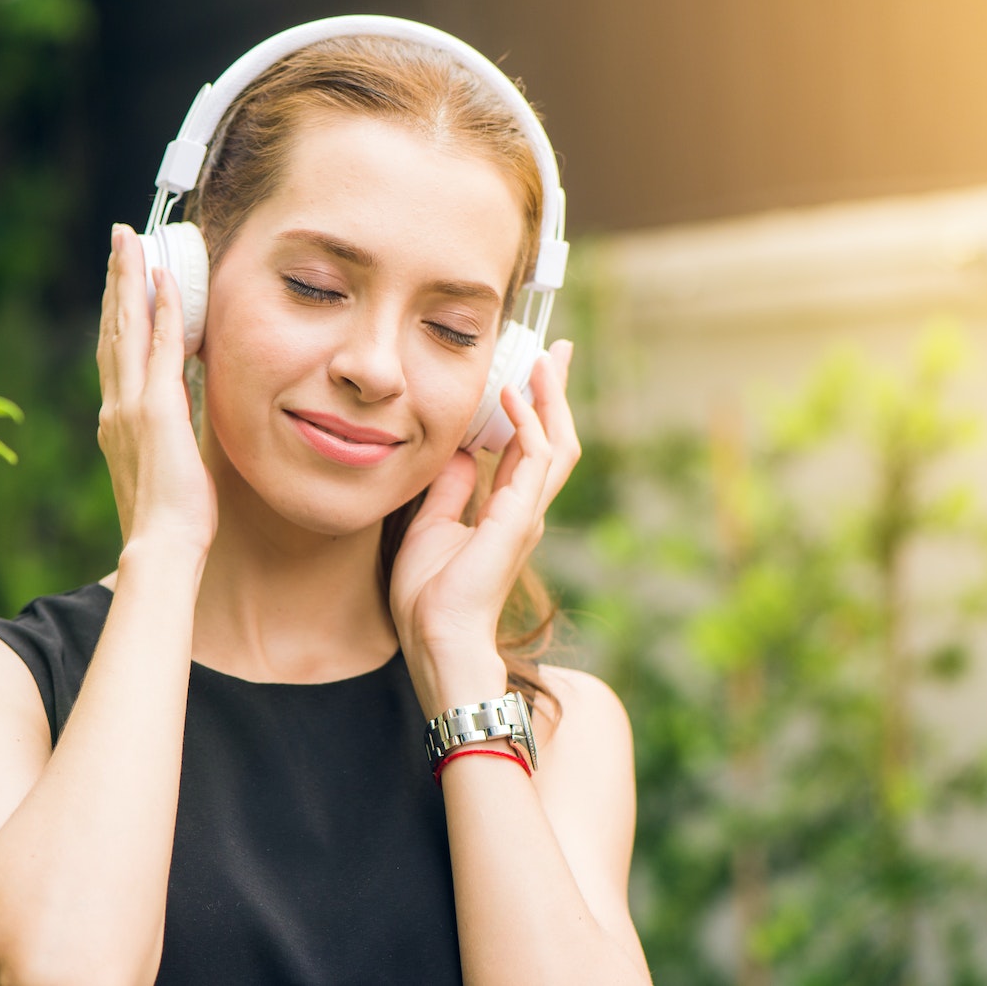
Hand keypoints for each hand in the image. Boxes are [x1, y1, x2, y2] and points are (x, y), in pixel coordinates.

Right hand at [95, 224, 216, 555]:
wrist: (161, 546)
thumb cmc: (170, 518)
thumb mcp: (168, 465)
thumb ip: (170, 434)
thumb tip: (184, 415)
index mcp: (118, 420)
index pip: (117, 352)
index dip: (119, 311)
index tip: (123, 278)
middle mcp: (116, 406)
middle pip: (114, 328)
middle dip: (117, 280)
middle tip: (121, 238)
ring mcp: (132, 405)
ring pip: (128, 328)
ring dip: (131, 281)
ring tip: (133, 241)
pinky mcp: (157, 409)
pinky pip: (162, 348)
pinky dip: (163, 312)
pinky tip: (167, 281)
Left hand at [389, 340, 579, 715]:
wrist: (438, 636)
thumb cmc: (430, 596)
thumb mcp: (431, 525)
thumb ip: (450, 488)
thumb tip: (459, 452)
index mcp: (507, 511)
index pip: (527, 448)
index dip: (530, 409)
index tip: (527, 372)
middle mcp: (525, 508)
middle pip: (554, 438)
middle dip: (554, 393)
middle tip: (554, 350)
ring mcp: (528, 512)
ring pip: (556, 442)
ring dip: (551, 398)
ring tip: (544, 359)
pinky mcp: (520, 516)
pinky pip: (535, 457)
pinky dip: (527, 421)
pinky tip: (512, 395)